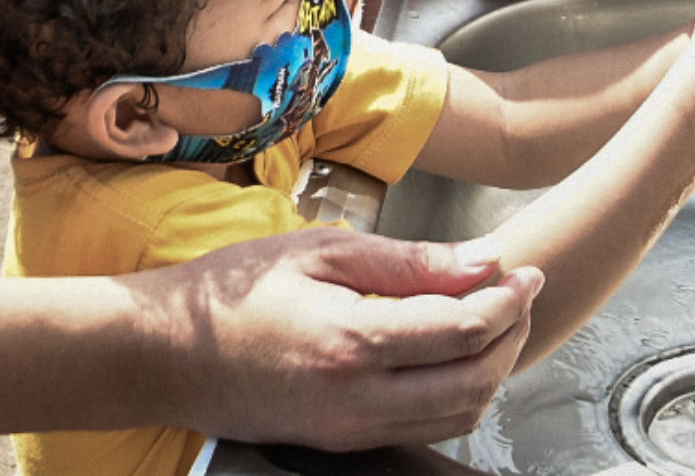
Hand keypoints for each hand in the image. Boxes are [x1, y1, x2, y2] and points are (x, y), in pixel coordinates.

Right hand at [145, 231, 540, 451]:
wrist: (167, 356)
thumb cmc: (234, 292)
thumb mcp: (316, 252)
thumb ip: (405, 261)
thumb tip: (481, 263)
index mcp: (353, 342)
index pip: (464, 328)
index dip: (508, 299)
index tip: (526, 270)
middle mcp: (360, 399)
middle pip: (476, 380)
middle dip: (510, 335)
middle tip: (517, 293)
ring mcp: (353, 430)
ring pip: (458, 414)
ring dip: (490, 370)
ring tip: (491, 320)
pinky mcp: (343, 443)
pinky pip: (425, 428)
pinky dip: (455, 393)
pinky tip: (450, 354)